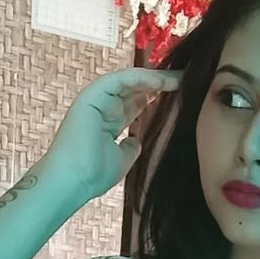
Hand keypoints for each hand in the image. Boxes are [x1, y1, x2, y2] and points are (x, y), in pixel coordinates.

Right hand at [45, 65, 182, 202]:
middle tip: (185, 78)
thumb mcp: (121, 160)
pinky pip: (120, 80)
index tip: (181, 93)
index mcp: (109, 122)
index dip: (157, 96)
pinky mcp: (92, 96)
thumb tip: (136, 141)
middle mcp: (103, 108)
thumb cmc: (93, 176)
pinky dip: (140, 78)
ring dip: (154, 78)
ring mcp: (96, 100)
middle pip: (135, 89)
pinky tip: (160, 81)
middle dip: (160, 83)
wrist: (73, 181)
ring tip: (178, 77)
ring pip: (129, 81)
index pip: (136, 103)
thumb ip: (130, 148)